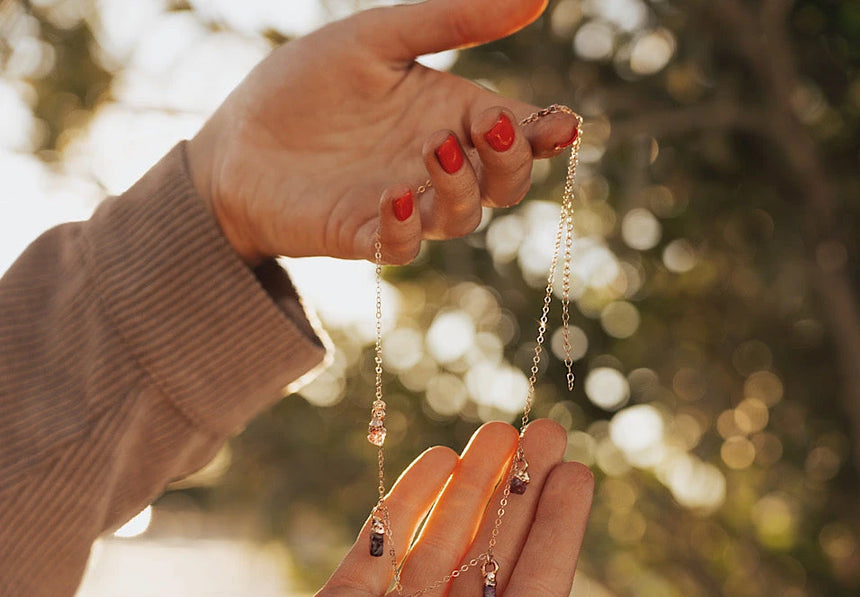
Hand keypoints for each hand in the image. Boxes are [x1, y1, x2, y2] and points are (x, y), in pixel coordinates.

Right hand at [182, 420, 651, 596]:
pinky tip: (434, 461)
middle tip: (543, 430)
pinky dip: (406, 506)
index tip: (579, 470)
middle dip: (519, 495)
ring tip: (493, 431)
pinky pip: (379, 550)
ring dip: (468, 490)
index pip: (535, 592)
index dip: (559, 530)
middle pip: (493, 560)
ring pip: (440, 548)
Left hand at [186, 0, 578, 265]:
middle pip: (504, 184)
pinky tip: (394, 195)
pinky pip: (401, 245)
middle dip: (511, 164)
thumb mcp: (377, 38)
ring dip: (460, 189)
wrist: (234, 141)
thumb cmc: (306, 86)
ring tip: (434, 147)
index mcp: (453, 117)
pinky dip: (404, 226)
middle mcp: (439, 168)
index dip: (544, 132)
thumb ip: (450, 21)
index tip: (560, 124)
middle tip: (495, 130)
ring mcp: (406, 206)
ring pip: (462, 218)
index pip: (517, 131)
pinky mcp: (364, 236)